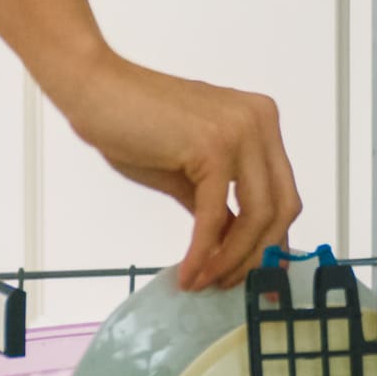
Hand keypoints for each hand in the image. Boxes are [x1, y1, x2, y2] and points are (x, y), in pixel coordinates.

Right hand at [40, 47, 298, 288]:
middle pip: (281, 207)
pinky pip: (215, 215)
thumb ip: (219, 204)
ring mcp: (240, 131)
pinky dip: (204, 251)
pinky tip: (189, 271)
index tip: (254, 274)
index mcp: (260, 123)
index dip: (271, 240)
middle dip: (257, 256)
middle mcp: (260, 122)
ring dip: (231, 260)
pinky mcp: (213, 147)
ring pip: (257, 216)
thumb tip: (233, 248)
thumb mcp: (188, 172)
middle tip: (228, 284)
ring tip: (204, 281)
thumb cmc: (132, 124)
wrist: (94, 92)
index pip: (283, 193)